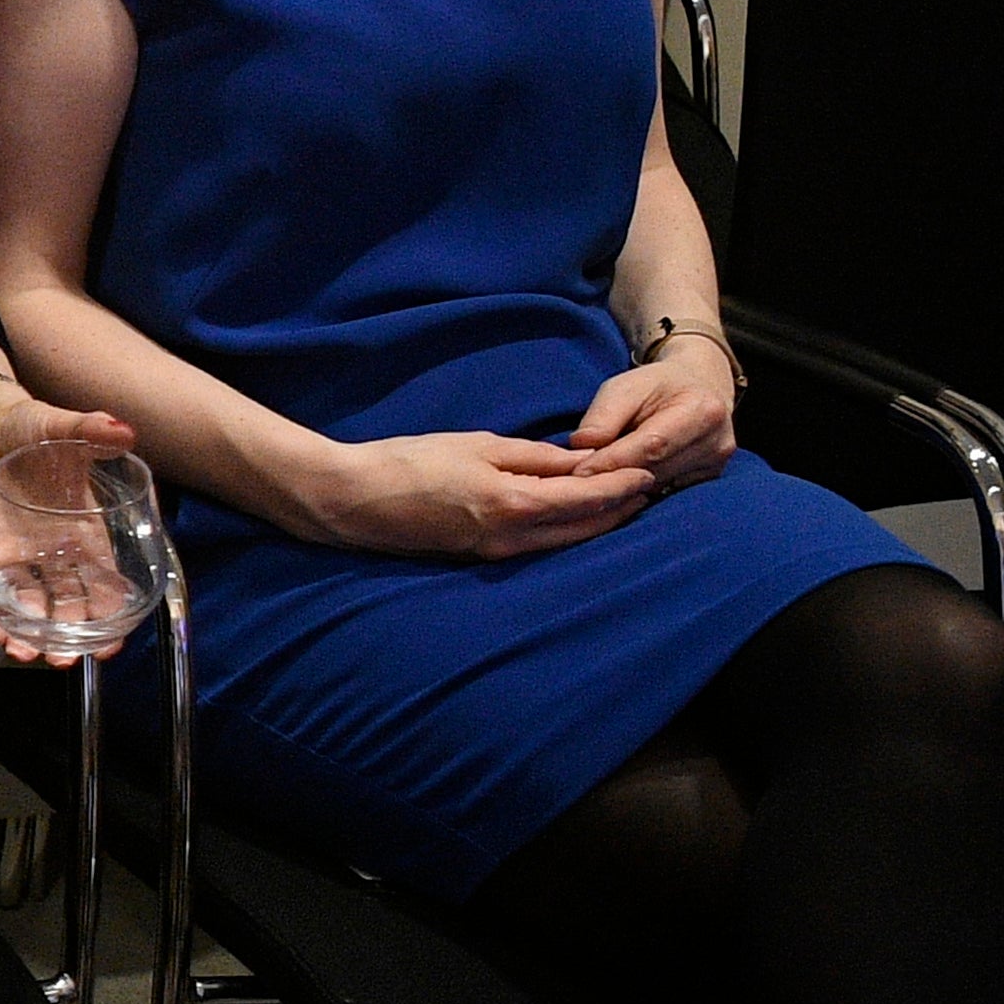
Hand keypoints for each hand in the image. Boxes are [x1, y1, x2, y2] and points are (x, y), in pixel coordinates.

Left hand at [0, 389, 143, 656]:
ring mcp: (10, 561)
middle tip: (67, 658)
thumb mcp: (61, 426)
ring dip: (26, 636)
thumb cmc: (26, 429)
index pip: (101, 584)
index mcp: (81, 533)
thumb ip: (89, 430)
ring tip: (28, 654)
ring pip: (22, 609)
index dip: (108, 615)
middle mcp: (49, 556)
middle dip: (67, 637)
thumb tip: (123, 431)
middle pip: (63, 607)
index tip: (111, 642)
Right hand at [290, 428, 656, 558]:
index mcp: (514, 504)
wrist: (353, 500)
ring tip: (622, 505)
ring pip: (562, 543)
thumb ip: (533, 457)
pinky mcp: (478, 557)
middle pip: (583, 529)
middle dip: (619, 510)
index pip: (586, 497)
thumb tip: (581, 460)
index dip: (622, 485)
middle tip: (650, 490)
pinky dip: (564, 532)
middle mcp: (511, 539)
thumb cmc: (410, 462)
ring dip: (596, 524)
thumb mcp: (477, 446)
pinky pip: (536, 547)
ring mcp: (494, 553)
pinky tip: (572, 518)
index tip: (650, 471)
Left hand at [564, 333, 739, 489]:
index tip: (578, 472)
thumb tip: (582, 449)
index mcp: (701, 410)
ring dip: (624, 485)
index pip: (651, 446)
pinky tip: (624, 479)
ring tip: (599, 474)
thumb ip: (603, 417)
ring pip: (657, 487)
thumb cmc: (656, 386)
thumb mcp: (625, 387)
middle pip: (654, 471)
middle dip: (613, 476)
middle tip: (579, 478)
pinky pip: (665, 493)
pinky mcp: (710, 481)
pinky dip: (640, 490)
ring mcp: (717, 466)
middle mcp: (717, 442)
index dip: (612, 462)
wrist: (699, 386)